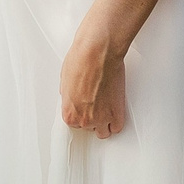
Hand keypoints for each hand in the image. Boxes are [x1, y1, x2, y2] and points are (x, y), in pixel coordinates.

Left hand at [59, 24, 128, 138]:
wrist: (97, 52)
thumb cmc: (81, 60)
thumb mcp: (65, 80)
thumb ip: (69, 96)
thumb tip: (73, 97)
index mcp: (69, 113)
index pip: (74, 124)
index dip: (81, 113)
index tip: (85, 107)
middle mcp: (84, 120)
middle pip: (88, 128)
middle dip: (92, 117)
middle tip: (95, 105)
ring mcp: (101, 118)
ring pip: (104, 131)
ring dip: (104, 122)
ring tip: (105, 109)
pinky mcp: (116, 113)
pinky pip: (117, 127)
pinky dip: (116, 121)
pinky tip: (114, 111)